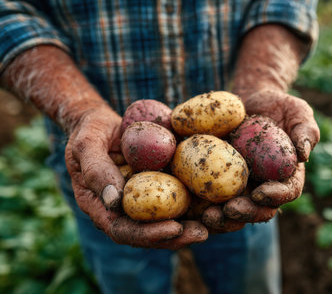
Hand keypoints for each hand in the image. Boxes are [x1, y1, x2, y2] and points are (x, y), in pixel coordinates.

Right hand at [65, 106, 207, 248]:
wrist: (101, 124)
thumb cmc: (90, 132)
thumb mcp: (86, 145)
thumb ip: (96, 171)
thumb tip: (115, 201)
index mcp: (101, 207)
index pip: (123, 230)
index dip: (148, 234)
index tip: (173, 228)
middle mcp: (122, 210)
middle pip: (149, 234)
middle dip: (176, 237)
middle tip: (202, 233)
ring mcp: (140, 202)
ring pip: (165, 222)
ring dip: (189, 227)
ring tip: (214, 224)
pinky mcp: (156, 189)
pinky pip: (174, 202)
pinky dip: (194, 207)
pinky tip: (215, 204)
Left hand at [202, 89, 318, 229]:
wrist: (250, 100)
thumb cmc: (278, 105)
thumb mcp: (298, 112)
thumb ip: (306, 130)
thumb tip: (304, 154)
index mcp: (287, 176)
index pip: (287, 192)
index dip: (276, 196)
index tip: (260, 193)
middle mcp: (264, 185)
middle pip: (258, 209)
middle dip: (245, 213)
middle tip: (229, 210)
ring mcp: (240, 186)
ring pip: (233, 210)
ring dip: (222, 218)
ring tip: (207, 216)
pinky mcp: (218, 180)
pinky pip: (211, 196)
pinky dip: (200, 205)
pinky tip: (189, 205)